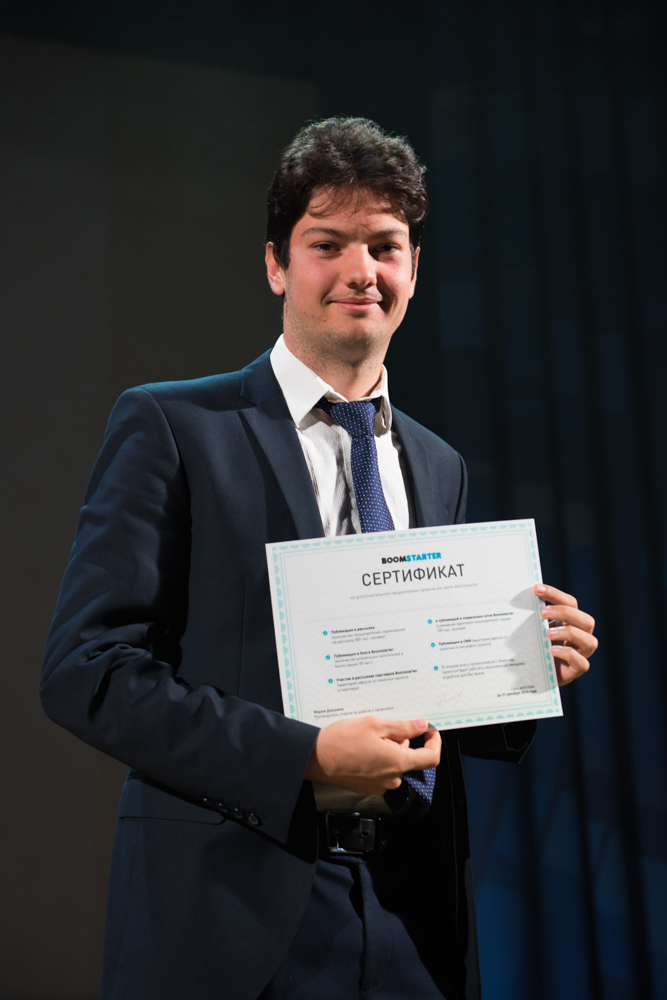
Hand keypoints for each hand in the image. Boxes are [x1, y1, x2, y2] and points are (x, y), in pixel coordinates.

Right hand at [305, 716, 440, 795]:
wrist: (315, 758)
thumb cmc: (341, 741)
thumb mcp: (375, 725)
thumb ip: (402, 727)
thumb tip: (421, 726)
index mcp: (397, 762)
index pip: (431, 758)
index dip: (434, 742)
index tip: (430, 732)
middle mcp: (391, 778)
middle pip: (409, 758)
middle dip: (401, 742)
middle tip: (383, 728)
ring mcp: (379, 785)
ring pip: (394, 764)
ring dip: (388, 750)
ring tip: (367, 738)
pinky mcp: (368, 787)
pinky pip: (381, 772)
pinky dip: (377, 759)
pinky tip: (361, 749)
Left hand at [534, 583, 597, 685]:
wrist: (535, 675)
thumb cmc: (536, 648)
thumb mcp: (536, 630)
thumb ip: (534, 618)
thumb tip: (518, 600)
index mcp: (571, 622)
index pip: (570, 603)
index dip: (555, 594)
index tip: (537, 588)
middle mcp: (581, 637)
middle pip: (586, 620)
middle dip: (565, 613)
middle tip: (542, 613)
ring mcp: (581, 654)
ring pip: (590, 641)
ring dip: (569, 634)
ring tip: (548, 634)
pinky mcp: (577, 670)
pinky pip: (582, 663)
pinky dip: (568, 654)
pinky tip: (552, 651)